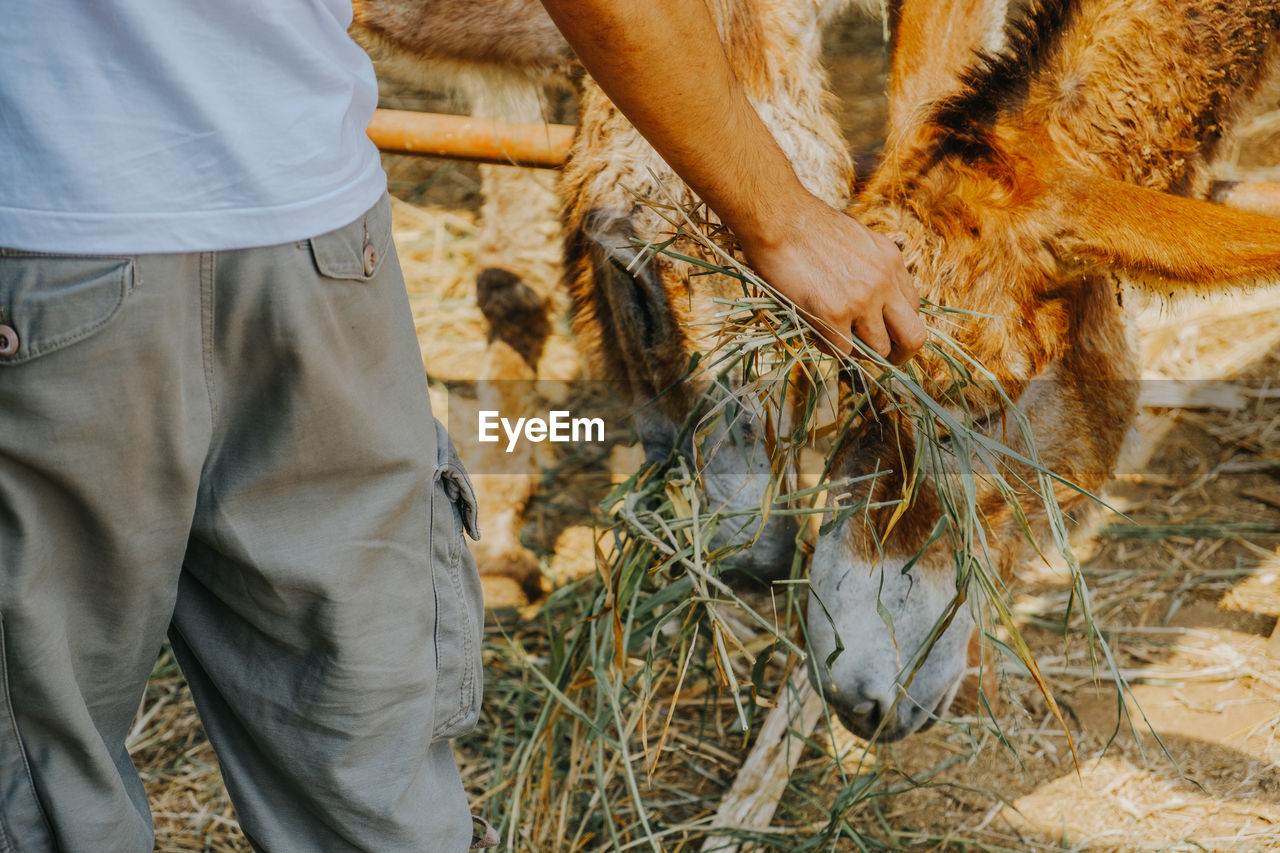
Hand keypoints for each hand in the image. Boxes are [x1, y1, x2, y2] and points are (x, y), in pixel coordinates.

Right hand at [738, 196, 926, 364]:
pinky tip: (814, 329)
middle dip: (898, 355)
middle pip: (914, 338)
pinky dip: (828, 347)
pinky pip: (842, 352)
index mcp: (892, 261)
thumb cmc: (805, 227)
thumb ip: (870, 269)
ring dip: (856, 351)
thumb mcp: (855, 241)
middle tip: (878, 357)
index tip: (877, 329)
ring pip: (877, 350)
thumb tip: (869, 302)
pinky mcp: (834, 313)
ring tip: (833, 336)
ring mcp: (861, 299)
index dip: (895, 326)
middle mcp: (884, 281)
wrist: (777, 216)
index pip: (913, 309)